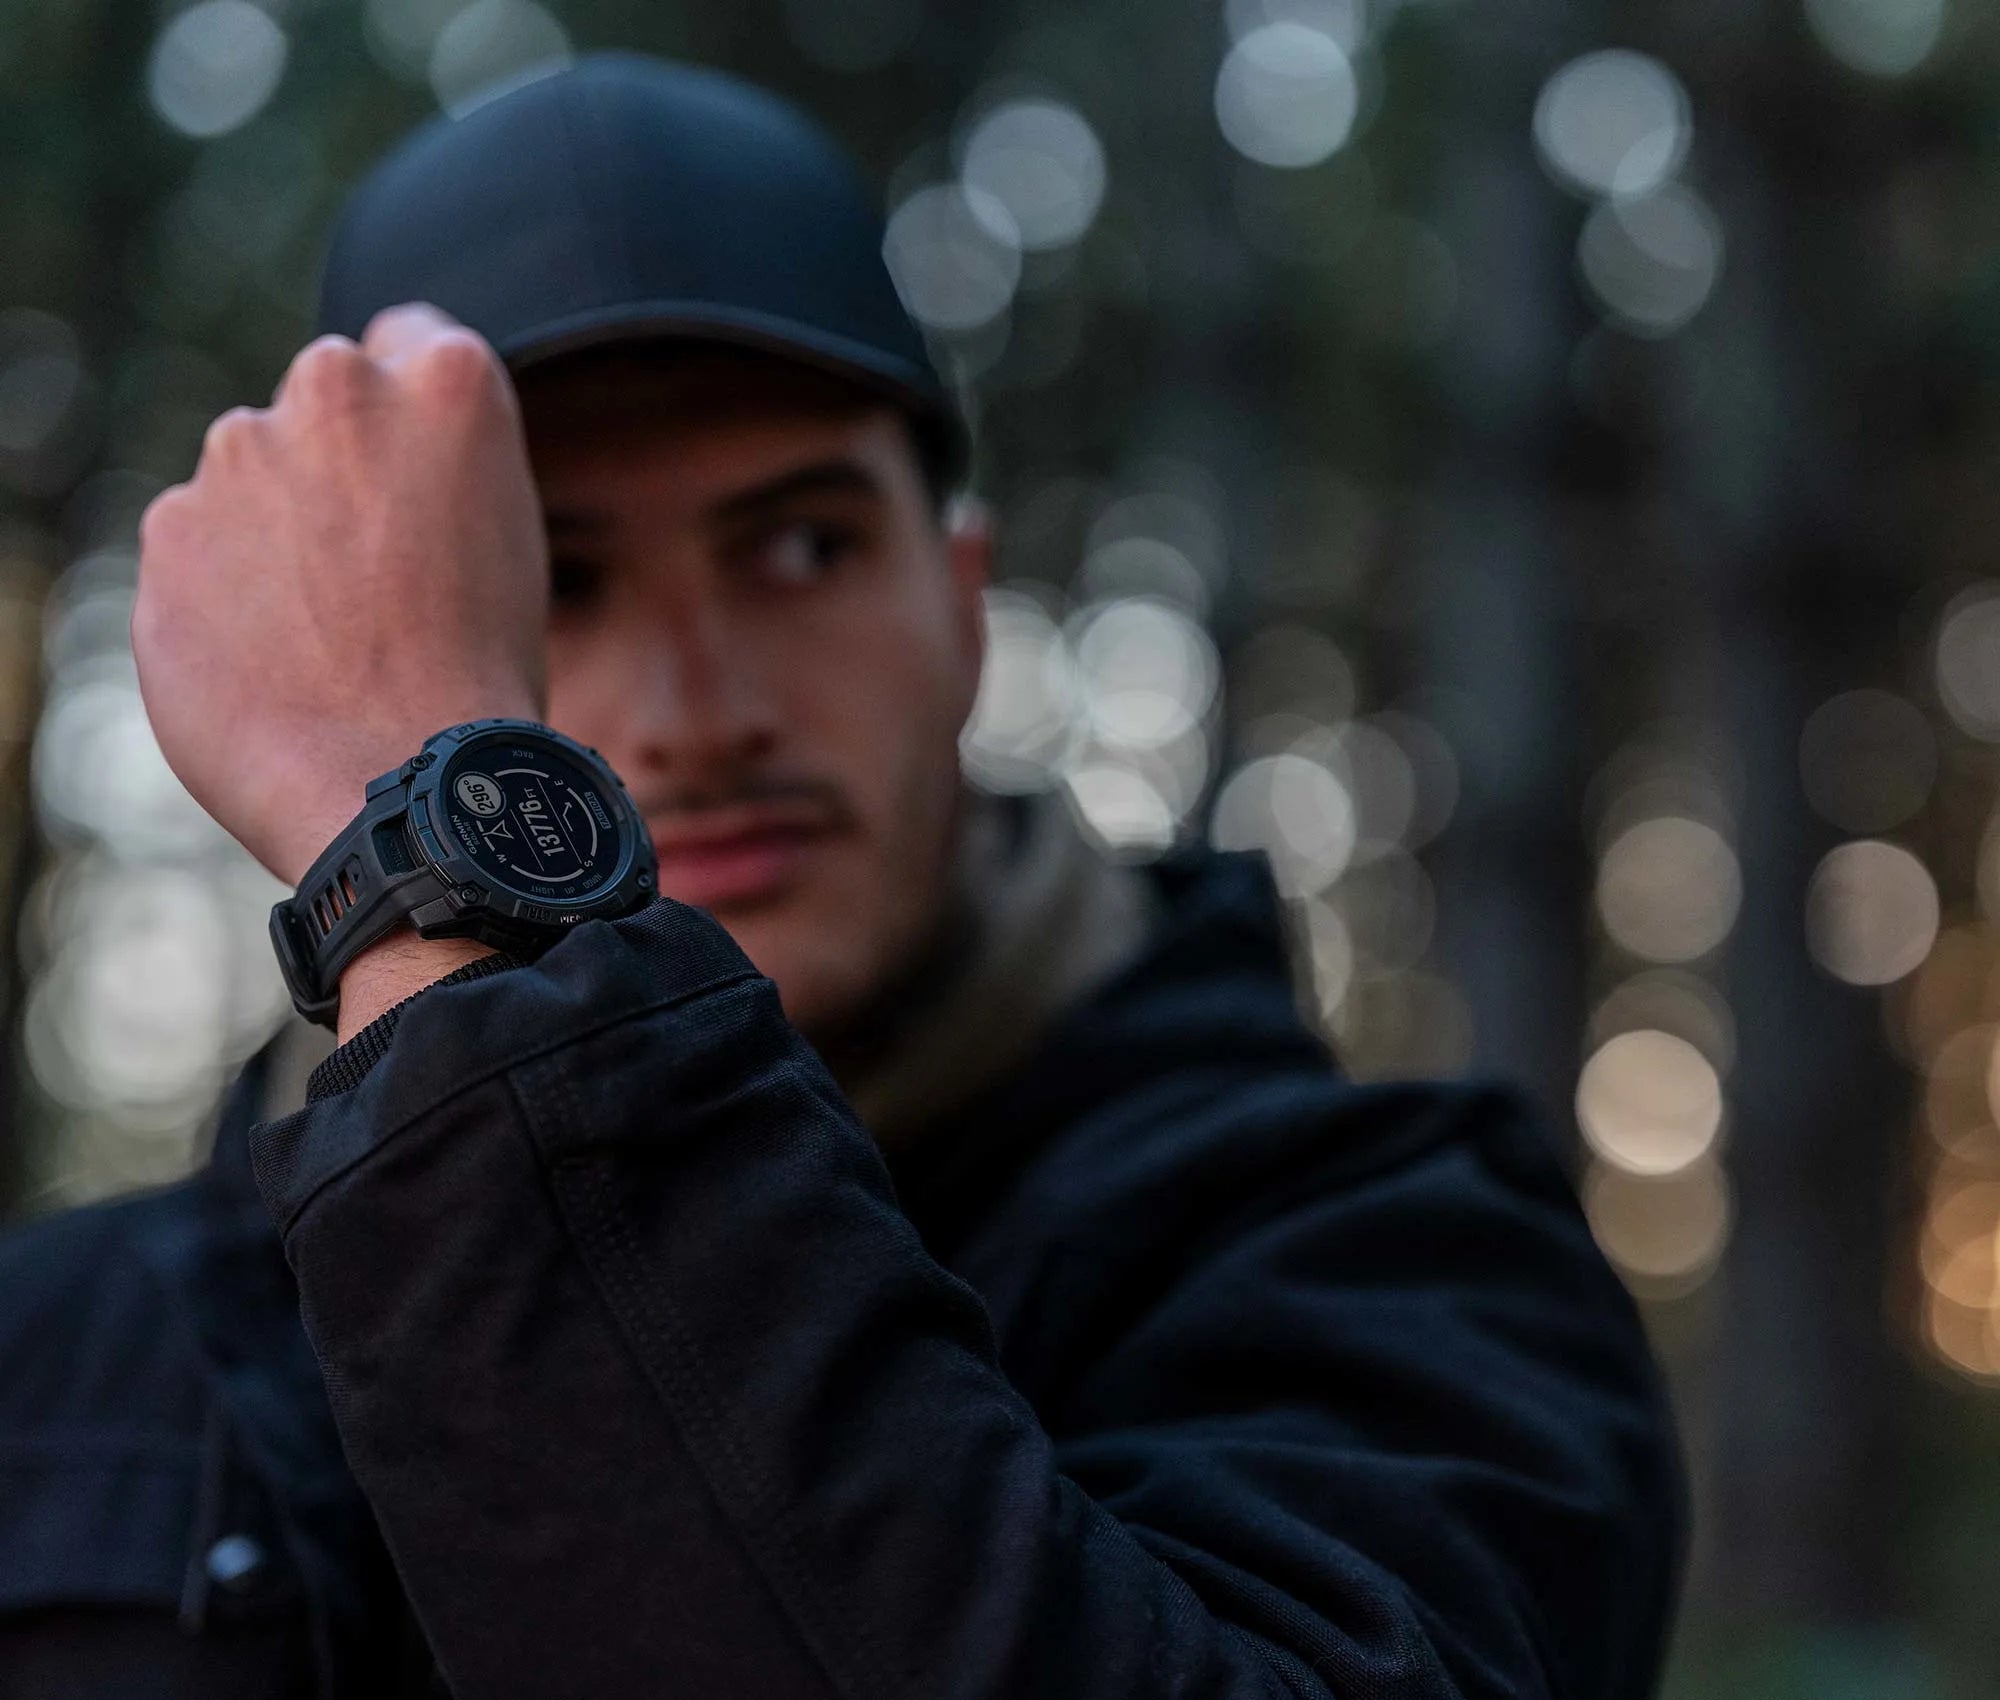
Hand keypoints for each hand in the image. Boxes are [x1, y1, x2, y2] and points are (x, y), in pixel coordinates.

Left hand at [133, 304, 546, 885]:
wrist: (398, 782)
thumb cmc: (480, 676)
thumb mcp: (509, 538)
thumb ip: (443, 466)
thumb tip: (383, 470)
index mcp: (444, 381)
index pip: (412, 341)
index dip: (419, 417)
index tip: (420, 477)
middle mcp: (336, 389)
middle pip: (327, 403)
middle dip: (341, 465)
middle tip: (380, 572)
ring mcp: (238, 454)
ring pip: (254, 474)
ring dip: (278, 529)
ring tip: (328, 635)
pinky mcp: (168, 528)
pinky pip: (200, 546)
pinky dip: (225, 591)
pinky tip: (276, 663)